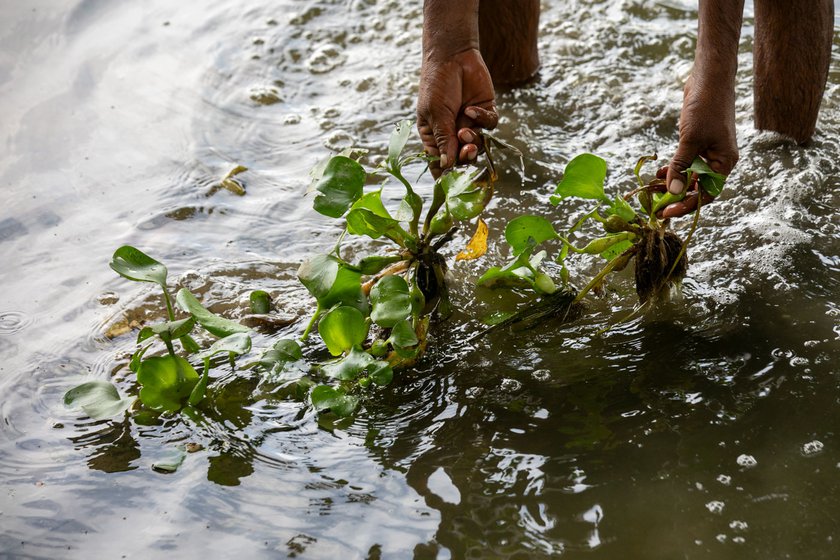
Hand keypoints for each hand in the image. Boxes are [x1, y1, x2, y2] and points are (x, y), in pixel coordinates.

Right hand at [417, 48, 497, 177]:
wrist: (453, 56)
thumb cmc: (436, 84)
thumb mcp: (437, 114)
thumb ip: (444, 139)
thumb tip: (447, 165)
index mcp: (434, 136)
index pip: (440, 161)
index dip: (445, 173)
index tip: (450, 181)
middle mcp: (452, 133)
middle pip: (462, 157)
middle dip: (465, 157)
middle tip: (466, 150)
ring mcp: (470, 123)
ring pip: (478, 145)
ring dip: (473, 140)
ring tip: (465, 129)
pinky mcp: (485, 113)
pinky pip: (489, 126)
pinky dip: (483, 120)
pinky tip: (472, 108)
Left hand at [663, 73, 738, 217]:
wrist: (709, 79)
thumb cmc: (706, 107)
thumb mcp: (690, 140)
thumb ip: (680, 166)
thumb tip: (672, 191)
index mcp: (725, 162)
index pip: (707, 194)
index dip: (687, 205)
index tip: (667, 212)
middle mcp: (719, 160)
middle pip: (698, 188)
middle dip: (677, 197)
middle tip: (657, 207)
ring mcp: (708, 152)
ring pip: (690, 176)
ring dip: (672, 183)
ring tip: (653, 192)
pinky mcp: (698, 143)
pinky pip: (685, 163)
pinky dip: (673, 169)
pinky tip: (658, 174)